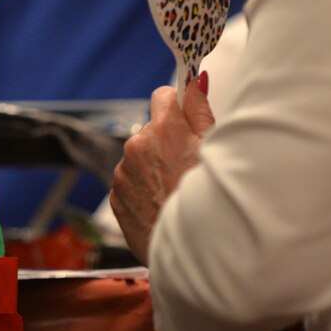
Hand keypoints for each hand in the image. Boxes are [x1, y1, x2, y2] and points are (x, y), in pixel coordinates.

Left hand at [110, 73, 213, 263]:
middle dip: (165, 142)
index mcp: (163, 129)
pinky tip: (162, 205)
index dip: (175, 108)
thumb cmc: (210, 201)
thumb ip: (201, 110)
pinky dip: (143, 190)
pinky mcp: (116, 196)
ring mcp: (123, 172)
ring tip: (175, 191)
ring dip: (152, 167)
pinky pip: (130, 183)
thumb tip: (196, 79)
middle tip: (186, 167)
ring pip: (139, 158)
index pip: (163, 96)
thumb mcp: (214, 149)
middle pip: (151, 130)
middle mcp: (136, 145)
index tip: (184, 120)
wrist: (192, 251)